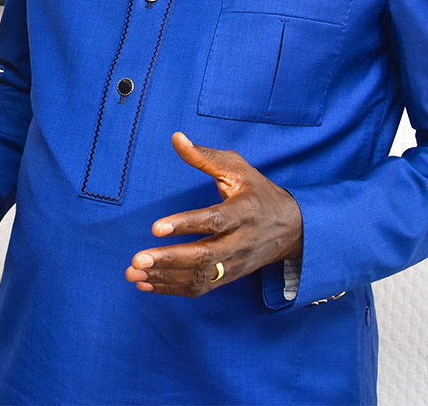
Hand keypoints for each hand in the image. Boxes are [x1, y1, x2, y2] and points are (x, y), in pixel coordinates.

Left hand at [125, 131, 302, 296]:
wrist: (293, 229)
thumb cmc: (259, 192)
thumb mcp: (238, 169)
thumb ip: (205, 156)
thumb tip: (177, 138)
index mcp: (244, 211)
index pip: (214, 221)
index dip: (185, 224)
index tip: (156, 228)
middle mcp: (241, 241)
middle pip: (205, 256)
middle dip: (169, 259)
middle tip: (138, 260)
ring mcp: (235, 263)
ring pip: (200, 276)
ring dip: (165, 278)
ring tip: (134, 273)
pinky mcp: (229, 276)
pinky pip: (201, 288)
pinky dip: (172, 288)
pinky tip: (147, 284)